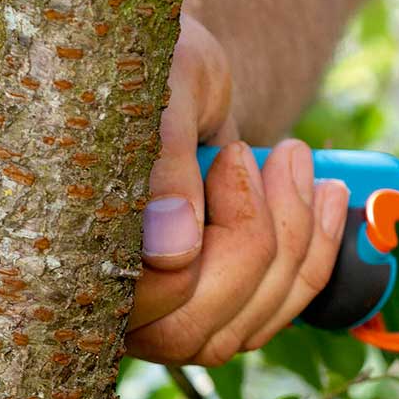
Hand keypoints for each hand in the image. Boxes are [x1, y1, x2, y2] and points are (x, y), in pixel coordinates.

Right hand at [126, 14, 349, 365]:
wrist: (171, 67)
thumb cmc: (151, 71)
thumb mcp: (160, 99)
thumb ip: (163, 168)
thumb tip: (173, 253)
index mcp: (69, 252)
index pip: (146, 297)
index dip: (202, 242)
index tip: (229, 155)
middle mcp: (108, 306)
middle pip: (194, 332)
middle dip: (259, 242)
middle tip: (282, 152)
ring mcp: (163, 319)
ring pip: (243, 328)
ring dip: (296, 243)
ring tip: (298, 158)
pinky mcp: (212, 311)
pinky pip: (274, 315)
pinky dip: (316, 255)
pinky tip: (328, 196)